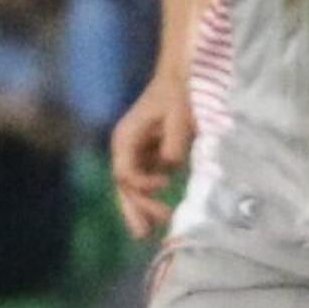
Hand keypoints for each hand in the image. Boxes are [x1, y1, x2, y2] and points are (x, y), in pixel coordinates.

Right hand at [110, 73, 198, 238]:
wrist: (183, 73)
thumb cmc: (180, 91)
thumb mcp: (180, 113)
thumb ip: (175, 140)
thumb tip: (171, 165)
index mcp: (127, 138)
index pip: (125, 173)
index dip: (142, 186)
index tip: (165, 186)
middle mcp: (127, 147)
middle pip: (124, 186)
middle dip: (134, 210)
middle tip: (145, 234)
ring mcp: (138, 151)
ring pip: (133, 187)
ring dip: (140, 208)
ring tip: (150, 233)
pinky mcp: (151, 152)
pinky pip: (146, 180)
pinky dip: (151, 196)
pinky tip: (162, 213)